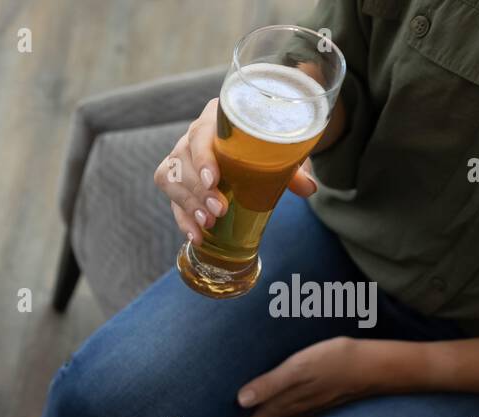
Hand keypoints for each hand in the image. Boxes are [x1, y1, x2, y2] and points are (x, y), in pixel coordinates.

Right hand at [154, 98, 317, 243]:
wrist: (253, 143)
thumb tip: (308, 188)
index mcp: (216, 118)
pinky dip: (183, 220)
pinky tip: (196, 236)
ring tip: (208, 223)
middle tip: (218, 210)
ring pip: (170, 179)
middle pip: (182, 159)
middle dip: (198, 189)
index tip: (213, 179)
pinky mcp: (177, 182)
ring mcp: (181, 159)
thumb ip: (293, 166)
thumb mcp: (281, 151)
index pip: (201, 133)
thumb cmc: (265, 144)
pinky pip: (172, 200)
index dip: (202, 157)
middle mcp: (193, 136)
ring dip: (188, 204)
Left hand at [223, 337, 372, 416]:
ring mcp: (301, 411)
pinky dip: (264, 415)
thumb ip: (270, 383)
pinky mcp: (311, 403)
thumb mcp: (300, 367)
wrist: (376, 367)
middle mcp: (288, 414)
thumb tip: (240, 400)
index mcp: (281, 406)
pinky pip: (281, 416)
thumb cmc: (336, 361)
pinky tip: (259, 406)